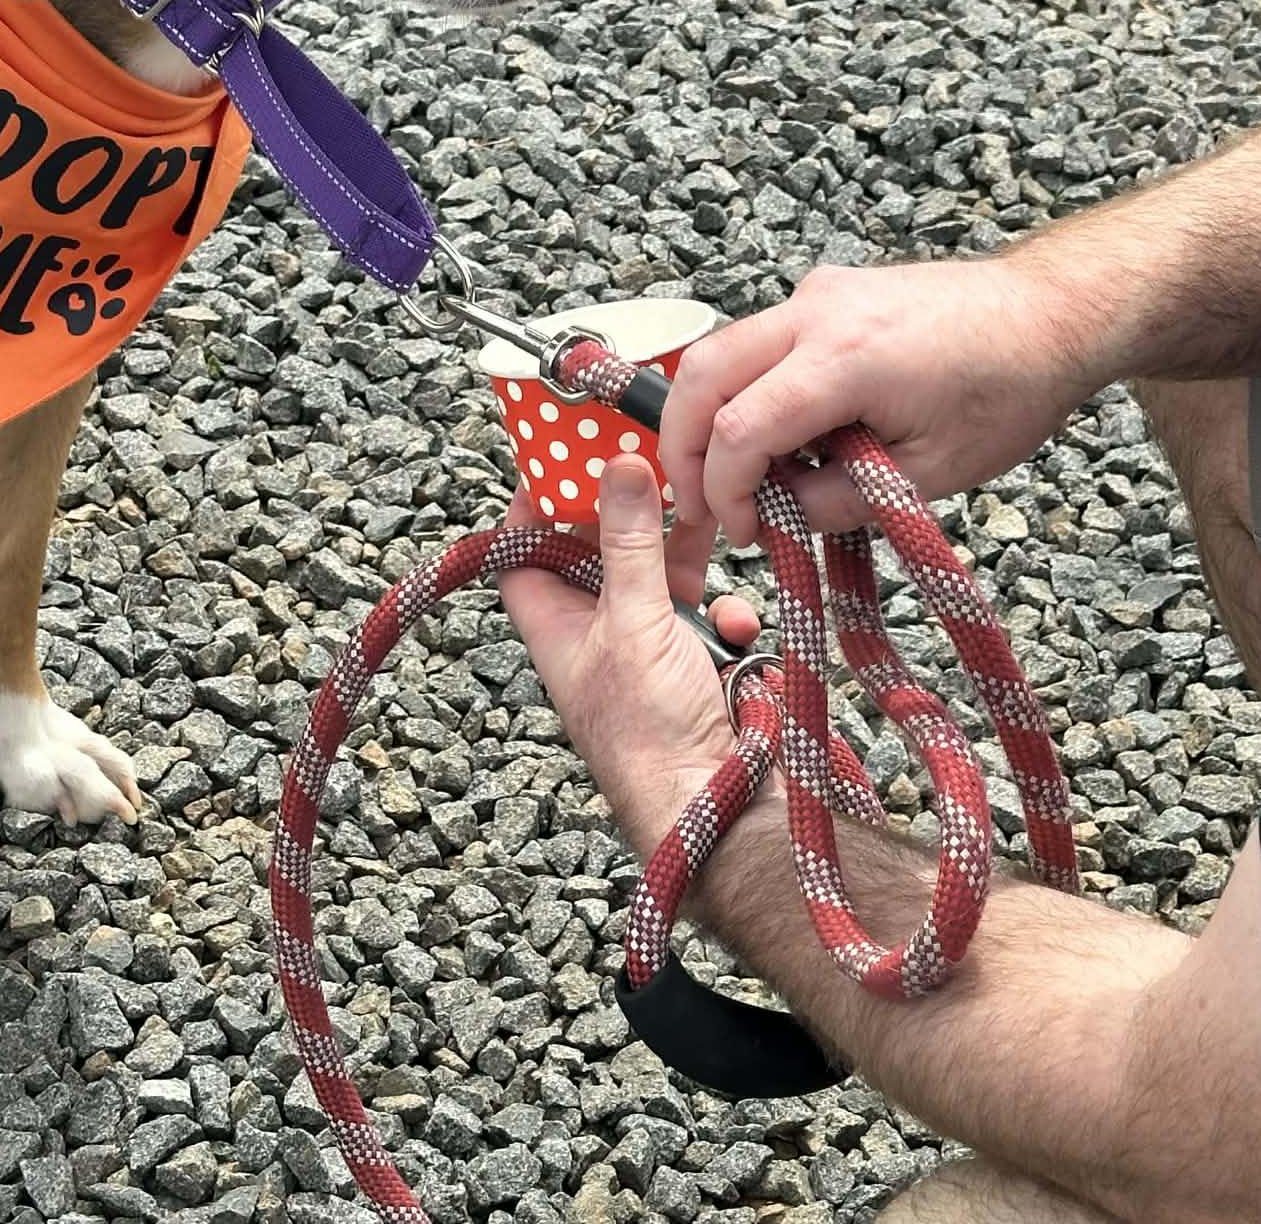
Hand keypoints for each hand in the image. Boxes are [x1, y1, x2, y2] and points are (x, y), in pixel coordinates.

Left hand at [496, 457, 762, 861]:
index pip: (523, 550)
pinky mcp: (698, 660)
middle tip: (654, 463)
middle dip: (632, 513)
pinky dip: (726, 613)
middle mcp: (597, 633)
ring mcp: (649, 647)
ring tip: (712, 523)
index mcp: (554, 626)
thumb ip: (628, 541)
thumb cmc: (653, 735)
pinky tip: (737, 626)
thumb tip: (615, 466)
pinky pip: (709, 614)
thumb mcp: (634, 622)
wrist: (721, 808)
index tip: (562, 452)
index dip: (534, 502)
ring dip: (689, 556)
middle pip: (601, 551)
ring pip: (662, 574)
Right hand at [659, 254, 1101, 544]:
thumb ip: (845, 498)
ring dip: (709, 415)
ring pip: (722, 350)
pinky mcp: (826, 293)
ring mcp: (818, 294)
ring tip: (735, 478)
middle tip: (699, 505)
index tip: (743, 531)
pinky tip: (783, 437)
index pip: (739, 428)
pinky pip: (761, 340)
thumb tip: (783, 514)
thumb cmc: (1009, 388)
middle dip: (682, 446)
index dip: (725, 490)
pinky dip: (748, 389)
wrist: (1048, 314)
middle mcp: (818, 312)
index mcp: (846, 357)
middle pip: (703, 373)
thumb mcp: (932, 472)